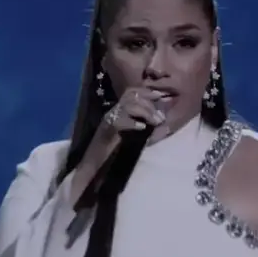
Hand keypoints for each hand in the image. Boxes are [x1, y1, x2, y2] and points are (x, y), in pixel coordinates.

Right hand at [69, 88, 166, 202]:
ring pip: (128, 106)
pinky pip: (119, 122)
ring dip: (145, 112)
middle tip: (160, 117)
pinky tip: (141, 127)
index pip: (131, 93)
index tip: (160, 95)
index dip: (146, 92)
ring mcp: (109, 121)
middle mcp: (113, 112)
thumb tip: (162, 122)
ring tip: (155, 122)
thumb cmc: (115, 151)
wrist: (95, 164)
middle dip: (149, 104)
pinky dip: (132, 123)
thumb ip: (144, 125)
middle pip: (131, 97)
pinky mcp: (106, 131)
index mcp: (119, 111)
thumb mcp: (132, 134)